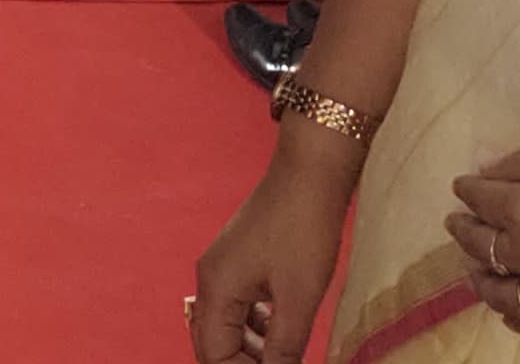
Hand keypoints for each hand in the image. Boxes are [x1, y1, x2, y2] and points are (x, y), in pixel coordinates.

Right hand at [191, 144, 356, 360]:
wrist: (309, 173)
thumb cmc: (303, 230)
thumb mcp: (299, 297)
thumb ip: (284, 346)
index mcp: (216, 289)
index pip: (214, 354)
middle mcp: (210, 279)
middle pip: (212, 342)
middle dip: (241, 363)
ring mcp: (223, 268)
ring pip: (226, 325)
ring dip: (250, 349)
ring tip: (284, 358)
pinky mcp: (240, 260)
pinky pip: (237, 306)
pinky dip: (255, 327)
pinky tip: (281, 331)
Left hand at [450, 130, 519, 346]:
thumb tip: (489, 174)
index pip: (482, 200)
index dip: (469, 190)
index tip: (465, 186)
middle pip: (485, 248)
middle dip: (468, 232)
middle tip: (461, 223)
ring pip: (506, 297)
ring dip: (485, 280)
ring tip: (479, 270)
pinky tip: (517, 314)